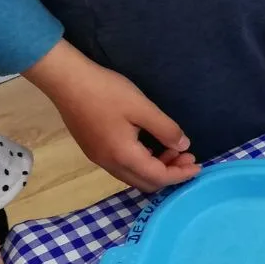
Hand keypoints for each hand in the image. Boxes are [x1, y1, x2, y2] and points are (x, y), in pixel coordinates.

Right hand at [25, 42, 199, 193]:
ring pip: (133, 176)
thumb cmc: (106, 92)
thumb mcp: (143, 108)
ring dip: (155, 168)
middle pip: (146, 183)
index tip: (198, 166)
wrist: (66, 80)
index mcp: (123, 156)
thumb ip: (166, 130)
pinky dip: (141, 163)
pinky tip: (151, 147)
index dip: (181, 175)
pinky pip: (122, 167)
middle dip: (170, 174)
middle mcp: (109, 163)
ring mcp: (98, 158)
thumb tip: (183, 146)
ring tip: (173, 150)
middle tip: (186, 156)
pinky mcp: (93, 149)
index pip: (158, 177)